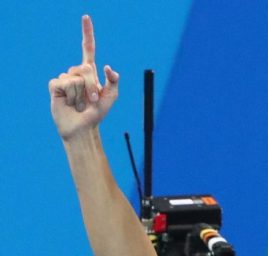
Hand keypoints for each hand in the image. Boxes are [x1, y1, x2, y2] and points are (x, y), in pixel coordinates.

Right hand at [48, 15, 118, 140]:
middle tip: (91, 101)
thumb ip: (114, 81)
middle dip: (92, 87)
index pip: (88, 49)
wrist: (83, 128)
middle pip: (86, 69)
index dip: (87, 33)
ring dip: (82, 94)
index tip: (86, 17)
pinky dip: (71, 95)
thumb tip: (109, 67)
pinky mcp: (54, 85)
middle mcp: (75, 72)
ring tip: (80, 104)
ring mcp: (64, 78)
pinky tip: (69, 102)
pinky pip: (66, 83)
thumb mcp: (112, 97)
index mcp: (89, 72)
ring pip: (76, 78)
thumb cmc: (97, 113)